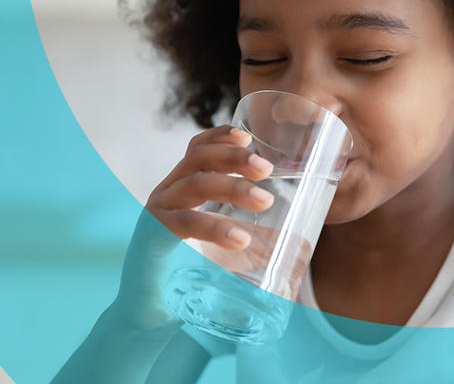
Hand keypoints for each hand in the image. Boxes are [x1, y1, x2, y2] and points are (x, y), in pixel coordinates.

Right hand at [109, 124, 276, 330]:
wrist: (150, 318)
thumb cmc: (188, 278)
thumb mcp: (222, 249)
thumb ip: (254, 239)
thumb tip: (303, 242)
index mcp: (182, 189)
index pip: (197, 150)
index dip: (220, 136)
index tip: (249, 135)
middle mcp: (167, 195)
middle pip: (199, 159)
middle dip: (235, 157)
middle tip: (267, 168)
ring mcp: (156, 214)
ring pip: (195, 185)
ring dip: (233, 188)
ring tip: (265, 201)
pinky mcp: (151, 240)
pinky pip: (184, 224)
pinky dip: (215, 228)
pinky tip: (240, 239)